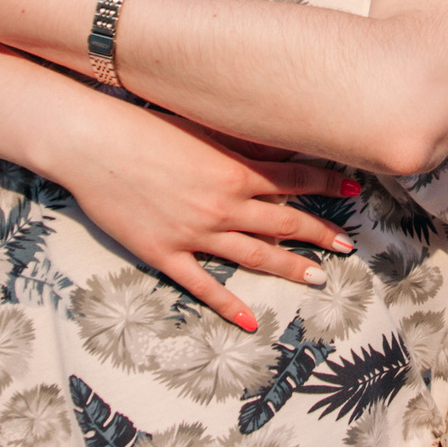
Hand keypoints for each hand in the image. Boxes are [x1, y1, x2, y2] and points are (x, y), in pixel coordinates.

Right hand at [51, 104, 361, 332]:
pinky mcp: (166, 253)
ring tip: (316, 278)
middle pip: (284, 223)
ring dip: (289, 267)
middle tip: (346, 247)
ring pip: (255, 256)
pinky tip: (249, 321)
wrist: (92, 142)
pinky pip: (204, 285)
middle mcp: (223, 204)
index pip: (294, 180)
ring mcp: (196, 232)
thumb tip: (276, 144)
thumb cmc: (143, 126)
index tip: (355, 191)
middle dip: (320, 234)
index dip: (327, 186)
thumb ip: (237, 141)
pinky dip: (228, 305)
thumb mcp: (199, 127)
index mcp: (234, 169)